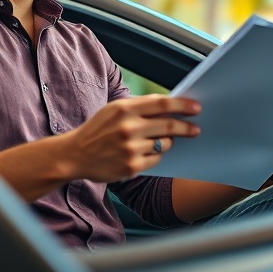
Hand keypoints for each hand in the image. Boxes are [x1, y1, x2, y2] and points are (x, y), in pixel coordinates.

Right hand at [62, 94, 200, 182]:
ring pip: (164, 145)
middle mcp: (128, 128)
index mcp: (124, 109)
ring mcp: (130, 149)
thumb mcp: (114, 110)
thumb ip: (140, 106)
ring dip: (168, 142)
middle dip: (186, 127)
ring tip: (161, 140)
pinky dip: (155, 156)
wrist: (75, 154)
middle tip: (196, 129)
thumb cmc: (98, 129)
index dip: (183, 105)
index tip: (196, 108)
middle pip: (168, 126)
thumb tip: (170, 104)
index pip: (162, 104)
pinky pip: (156, 160)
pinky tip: (145, 152)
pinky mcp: (131, 167)